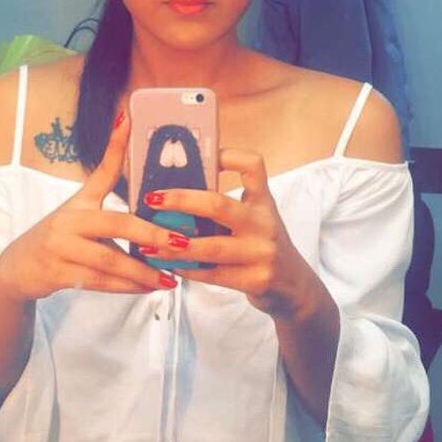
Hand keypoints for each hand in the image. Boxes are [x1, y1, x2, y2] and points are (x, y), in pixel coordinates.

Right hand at [0, 112, 181, 301]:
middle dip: (152, 234)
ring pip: (111, 260)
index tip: (127, 118)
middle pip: (117, 224)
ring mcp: (62, 246)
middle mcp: (70, 220)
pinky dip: (126, 287)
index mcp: (79, 202)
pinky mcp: (59, 273)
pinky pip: (100, 282)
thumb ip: (110, 210)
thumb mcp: (79, 215)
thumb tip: (148, 203)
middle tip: (180, 243)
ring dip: (143, 271)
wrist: (17, 268)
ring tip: (169, 278)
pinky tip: (146, 288)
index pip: (102, 169)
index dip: (115, 144)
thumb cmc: (59, 239)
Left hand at [136, 149, 314, 318]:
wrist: (293, 286)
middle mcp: (264, 222)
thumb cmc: (260, 244)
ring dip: (175, 244)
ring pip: (211, 246)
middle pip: (218, 204)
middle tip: (153, 199)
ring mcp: (262, 252)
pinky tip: (168, 265)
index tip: (199, 154)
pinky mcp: (256, 280)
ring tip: (148, 242)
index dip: (226, 155)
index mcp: (262, 201)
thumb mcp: (253, 218)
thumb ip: (223, 207)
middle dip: (181, 200)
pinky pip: (213, 274)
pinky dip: (187, 269)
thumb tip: (172, 193)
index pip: (253, 165)